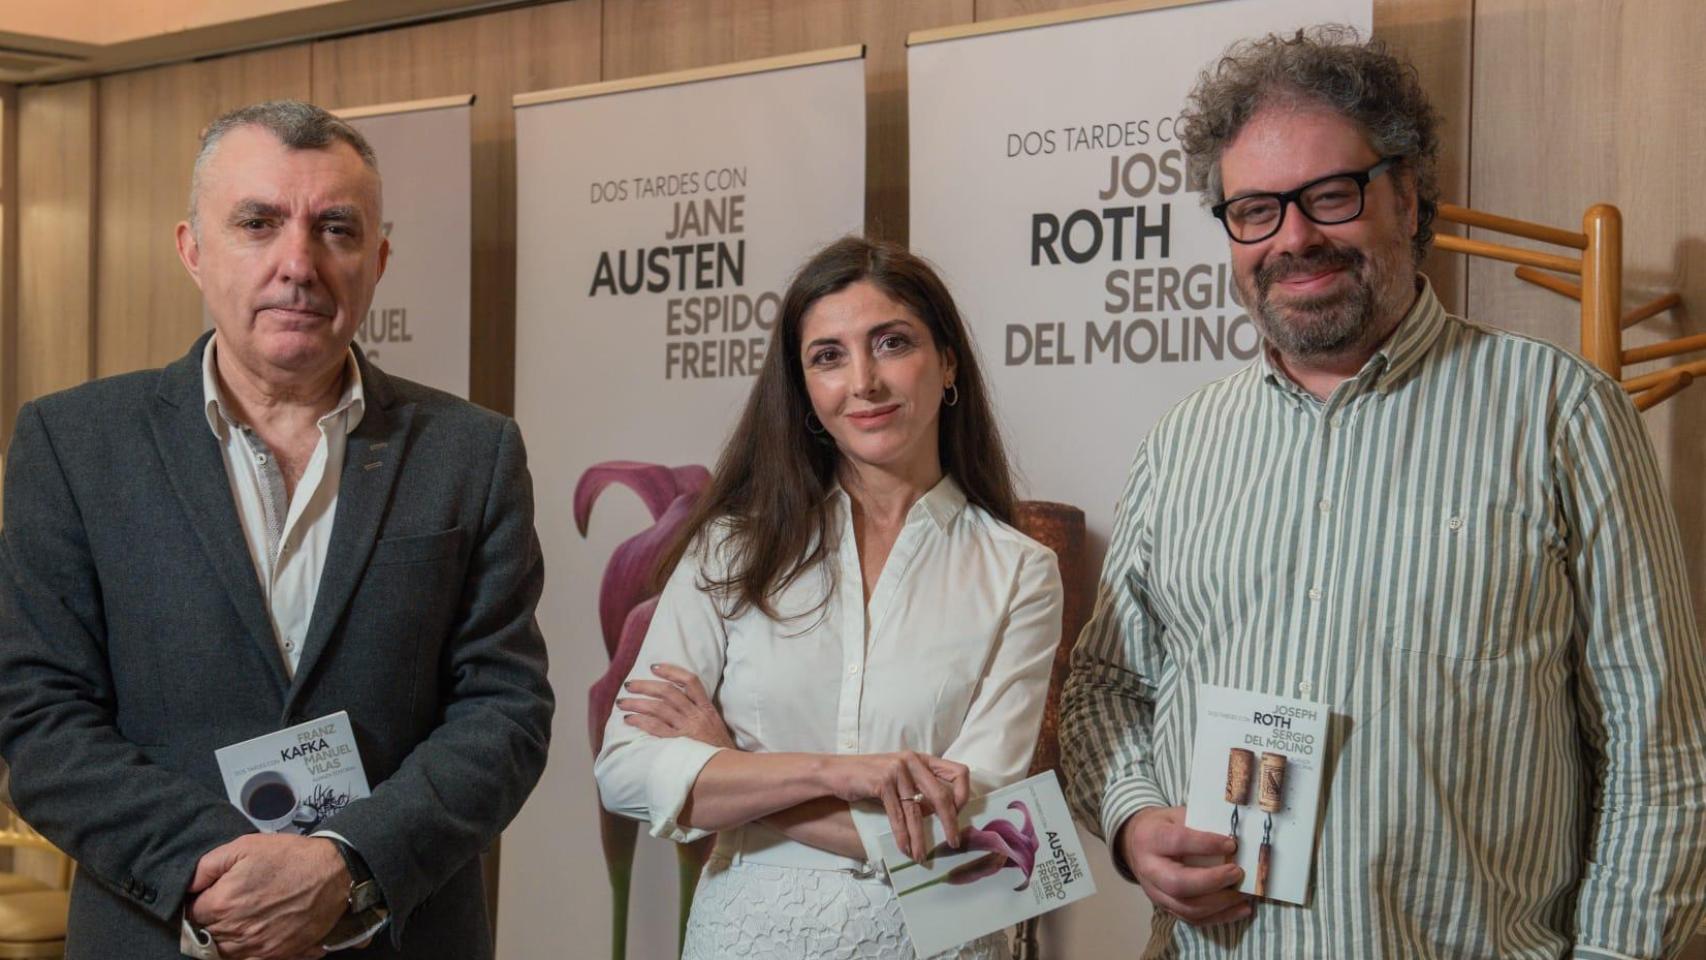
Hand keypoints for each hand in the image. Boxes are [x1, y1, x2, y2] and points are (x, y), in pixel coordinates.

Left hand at [186, 834, 347, 959]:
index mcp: (223, 903)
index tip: (207, 895)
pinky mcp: (275, 954)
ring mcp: (256, 945)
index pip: (191, 914)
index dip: (197, 903)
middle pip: (204, 936)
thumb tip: (187, 885)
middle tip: (223, 906)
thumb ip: (207, 865)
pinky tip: (251, 936)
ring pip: (222, 952)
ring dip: (223, 939)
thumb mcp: (245, 846)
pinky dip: (243, 952)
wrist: (334, 873)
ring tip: (237, 921)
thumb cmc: (290, 857)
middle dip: (208, 922)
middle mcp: (235, 930)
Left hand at [618, 662, 735, 749]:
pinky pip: (656, 728)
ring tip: (622, 702)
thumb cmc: (720, 749)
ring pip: (658, 708)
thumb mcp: (715, 724)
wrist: (730, 769)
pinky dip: (640, 721)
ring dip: (637, 703)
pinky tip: (629, 719)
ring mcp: (687, 729)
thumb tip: (677, 700)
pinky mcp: (679, 744)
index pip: (690, 681)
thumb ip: (700, 712)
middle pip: (668, 692)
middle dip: (645, 686)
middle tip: (629, 685)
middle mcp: (696, 715)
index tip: (654, 667)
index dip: (671, 670)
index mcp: (707, 708)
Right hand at [821, 751, 969, 862]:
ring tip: (922, 856)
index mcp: (922, 759)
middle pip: (942, 795)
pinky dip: (902, 835)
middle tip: (953, 842)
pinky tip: (905, 848)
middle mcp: (913, 761)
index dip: (964, 794)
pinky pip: (898, 815)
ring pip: (918, 811)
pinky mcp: (882, 782)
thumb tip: (941, 815)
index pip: (958, 772)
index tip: (959, 814)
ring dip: (921, 837)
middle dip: (950, 823)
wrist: (835, 772)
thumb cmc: (868, 778)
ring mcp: (897, 770)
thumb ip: (920, 791)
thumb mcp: (899, 779)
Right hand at [1117, 806, 1250, 925]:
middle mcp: (1149, 869)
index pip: (1178, 842)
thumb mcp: (1177, 815)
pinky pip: (1193, 919)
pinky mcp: (1166, 907)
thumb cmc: (1164, 826)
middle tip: (1237, 872)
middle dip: (1213, 881)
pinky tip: (1241, 909)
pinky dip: (1220, 917)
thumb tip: (1235, 839)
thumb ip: (1202, 824)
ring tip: (1243, 894)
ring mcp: (1156, 892)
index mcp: (1151, 839)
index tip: (1232, 844)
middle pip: (1178, 883)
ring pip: (1187, 908)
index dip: (1206, 844)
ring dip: (1220, 904)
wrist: (1137, 844)